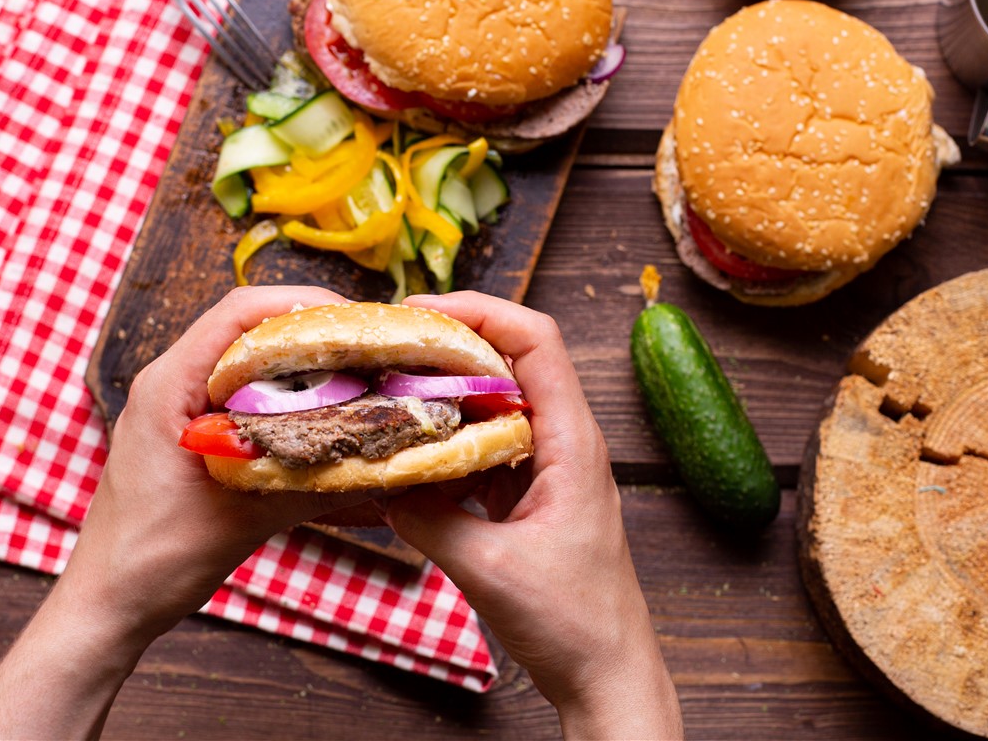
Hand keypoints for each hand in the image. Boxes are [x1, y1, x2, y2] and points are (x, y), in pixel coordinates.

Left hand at [62, 284, 371, 639]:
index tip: (359, 326)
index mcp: (169, 385)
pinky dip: (285, 400)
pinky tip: (321, 421)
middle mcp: (170, 383)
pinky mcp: (188, 431)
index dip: (306, 307)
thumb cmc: (153, 562)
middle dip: (314, 335)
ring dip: (302, 367)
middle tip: (372, 355)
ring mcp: (176, 406)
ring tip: (357, 381)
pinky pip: (242, 396)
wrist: (107, 605)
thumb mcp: (244, 521)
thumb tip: (385, 465)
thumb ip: (313, 486)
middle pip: (249, 329)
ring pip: (248, 362)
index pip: (242, 313)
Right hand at [382, 292, 681, 739]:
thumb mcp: (489, 569)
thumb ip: (428, 519)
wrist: (607, 676)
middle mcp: (563, 442)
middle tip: (389, 346)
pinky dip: (447, 440)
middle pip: (511, 361)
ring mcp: (546, 468)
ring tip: (389, 389)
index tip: (420, 311)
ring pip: (494, 404)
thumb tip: (380, 480)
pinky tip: (409, 451)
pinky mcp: (528, 497)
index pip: (535, 340)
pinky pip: (484, 447)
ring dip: (445, 392)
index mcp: (572, 441)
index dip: (480, 312)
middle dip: (450, 344)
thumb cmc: (573, 623)